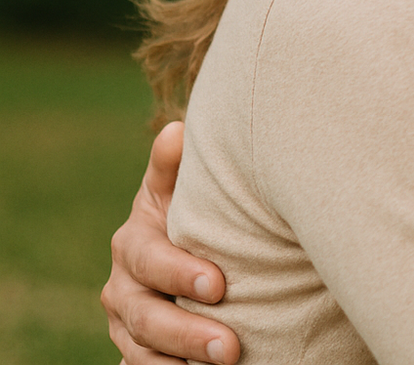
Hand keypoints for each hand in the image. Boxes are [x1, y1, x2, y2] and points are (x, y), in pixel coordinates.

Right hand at [101, 122, 240, 364]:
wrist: (180, 255)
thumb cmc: (186, 214)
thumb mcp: (177, 192)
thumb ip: (174, 168)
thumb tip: (178, 130)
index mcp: (133, 245)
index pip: (150, 262)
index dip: (180, 275)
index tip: (219, 285)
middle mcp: (123, 290)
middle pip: (147, 318)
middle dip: (188, 333)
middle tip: (231, 347)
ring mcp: (128, 327)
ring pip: (145, 353)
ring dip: (183, 362)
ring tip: (229, 363)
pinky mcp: (139, 354)